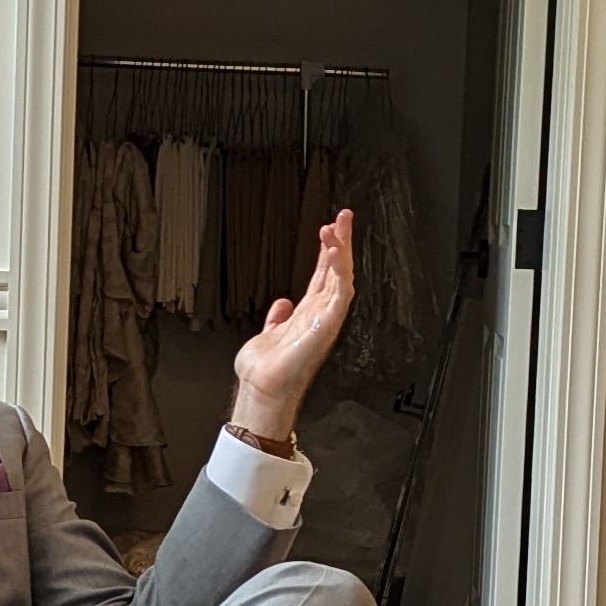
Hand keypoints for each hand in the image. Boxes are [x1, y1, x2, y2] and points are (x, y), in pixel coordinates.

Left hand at [229, 207, 355, 437]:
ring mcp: (325, 319)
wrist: (262, 389)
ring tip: (336, 226)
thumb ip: (277, 318)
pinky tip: (335, 251)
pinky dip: (339, 271)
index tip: (330, 227)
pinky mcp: (326, 325)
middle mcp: (320, 314)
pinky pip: (339, 293)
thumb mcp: (269, 333)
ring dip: (340, 250)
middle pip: (336, 270)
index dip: (328, 250)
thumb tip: (281, 304)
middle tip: (343, 216)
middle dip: (341, 241)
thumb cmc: (266, 370)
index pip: (323, 274)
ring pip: (341, 277)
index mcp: (308, 313)